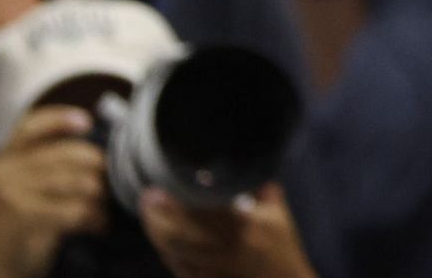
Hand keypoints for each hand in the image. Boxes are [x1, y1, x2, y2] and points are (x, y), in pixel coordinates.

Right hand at [0, 107, 109, 277]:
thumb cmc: (20, 222)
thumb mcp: (26, 186)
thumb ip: (51, 163)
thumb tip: (99, 144)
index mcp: (7, 156)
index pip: (31, 125)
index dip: (60, 119)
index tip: (86, 122)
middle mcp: (7, 169)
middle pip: (72, 155)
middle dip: (101, 170)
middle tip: (110, 188)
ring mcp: (14, 192)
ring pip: (81, 182)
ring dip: (103, 199)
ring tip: (105, 210)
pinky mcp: (25, 217)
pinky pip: (77, 209)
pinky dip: (96, 219)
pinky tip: (99, 226)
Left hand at [141, 183, 316, 277]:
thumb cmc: (283, 247)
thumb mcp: (279, 213)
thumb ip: (262, 188)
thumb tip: (243, 164)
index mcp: (248, 227)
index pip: (208, 211)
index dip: (183, 199)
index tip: (167, 185)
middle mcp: (229, 249)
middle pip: (186, 233)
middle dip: (162, 215)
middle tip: (148, 196)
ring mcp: (216, 269)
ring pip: (179, 253)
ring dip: (159, 233)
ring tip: (148, 214)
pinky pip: (181, 269)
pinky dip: (168, 254)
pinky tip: (160, 240)